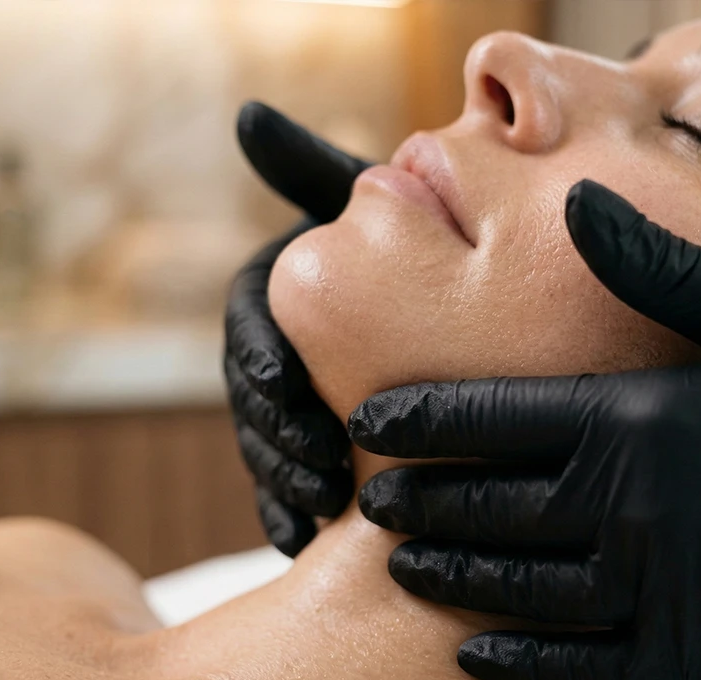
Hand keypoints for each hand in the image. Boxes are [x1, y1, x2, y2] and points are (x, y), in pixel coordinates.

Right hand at [226, 102, 370, 555]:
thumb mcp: (367, 204)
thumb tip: (246, 115)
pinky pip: (294, 487)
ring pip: (269, 453)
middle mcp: (276, 356)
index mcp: (272, 303)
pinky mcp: (321, 449)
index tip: (282, 383)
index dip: (259, 360)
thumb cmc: (410, 236)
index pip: (248, 333)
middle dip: (274, 439)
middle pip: (253, 405)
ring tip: (319, 511)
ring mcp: (294, 408)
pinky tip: (306, 545)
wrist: (453, 291)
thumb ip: (312, 171)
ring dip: (284, 483)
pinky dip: (293, 516)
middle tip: (313, 466)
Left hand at [350, 180, 700, 679]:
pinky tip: (477, 655)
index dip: (419, 419)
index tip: (370, 419)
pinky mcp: (694, 657)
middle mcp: (630, 512)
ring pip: (518, 589)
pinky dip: (520, 663)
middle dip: (419, 502)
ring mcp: (658, 594)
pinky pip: (581, 668)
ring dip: (450, 578)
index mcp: (639, 422)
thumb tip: (575, 202)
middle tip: (369, 502)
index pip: (490, 418)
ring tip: (402, 568)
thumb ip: (659, 264)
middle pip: (487, 508)